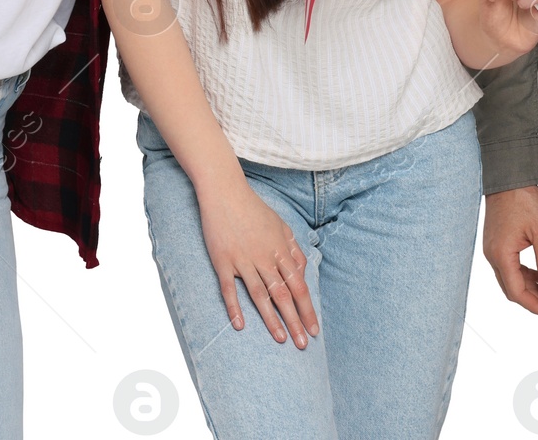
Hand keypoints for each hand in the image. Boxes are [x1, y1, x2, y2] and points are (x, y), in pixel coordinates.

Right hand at [198, 180, 318, 348]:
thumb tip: (303, 272)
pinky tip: (240, 325)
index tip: (314, 330)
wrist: (225, 192)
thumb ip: (293, 249)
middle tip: (303, 345)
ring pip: (260, 295)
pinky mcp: (223, 261)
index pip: (299, 286)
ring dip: (271, 319)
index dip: (307, 309)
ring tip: (280, 340)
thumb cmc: (254, 210)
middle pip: (284, 294)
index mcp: (280, 250)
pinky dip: (234, 307)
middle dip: (295, 321)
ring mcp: (243, 260)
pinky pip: (229, 288)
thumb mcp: (281, 225)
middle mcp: (265, 257)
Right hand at [483, 185, 537, 316]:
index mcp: (501, 255)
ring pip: (511, 279)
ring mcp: (493, 249)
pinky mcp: (496, 244)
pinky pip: (510, 267)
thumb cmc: (522, 200)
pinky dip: (525, 275)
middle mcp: (493, 255)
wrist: (508, 178)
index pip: (517, 292)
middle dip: (536, 299)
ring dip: (531, 287)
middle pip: (513, 289)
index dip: (535, 305)